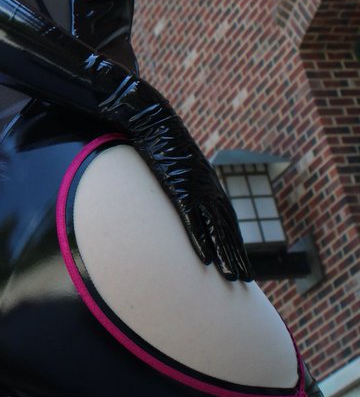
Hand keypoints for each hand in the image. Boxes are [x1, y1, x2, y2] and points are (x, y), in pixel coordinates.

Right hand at [95, 74, 252, 281]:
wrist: (150, 116)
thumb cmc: (157, 136)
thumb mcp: (173, 161)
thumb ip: (177, 177)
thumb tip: (170, 187)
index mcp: (207, 181)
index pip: (226, 216)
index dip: (234, 240)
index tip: (241, 259)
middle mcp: (207, 186)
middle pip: (227, 227)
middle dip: (237, 254)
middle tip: (246, 280)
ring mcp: (195, 188)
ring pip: (216, 229)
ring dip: (226, 255)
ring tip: (234, 278)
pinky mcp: (179, 188)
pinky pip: (193, 221)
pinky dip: (202, 241)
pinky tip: (207, 260)